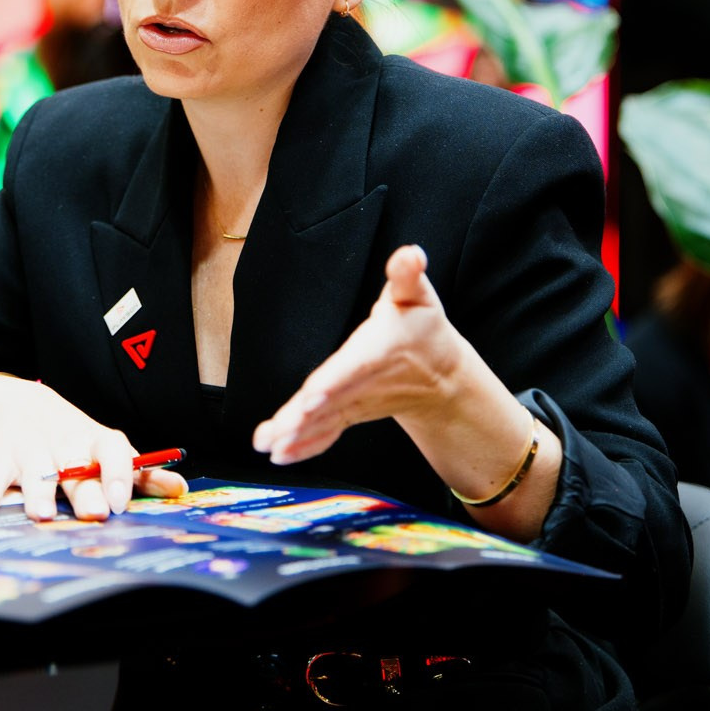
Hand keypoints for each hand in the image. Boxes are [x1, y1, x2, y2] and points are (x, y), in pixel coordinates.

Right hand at [0, 375, 186, 520]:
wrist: (19, 404)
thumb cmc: (73, 439)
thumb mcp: (107, 450)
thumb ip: (141, 474)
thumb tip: (180, 490)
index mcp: (95, 442)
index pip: (113, 451)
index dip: (119, 475)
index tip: (121, 502)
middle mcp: (65, 444)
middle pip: (76, 468)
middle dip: (84, 491)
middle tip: (94, 514)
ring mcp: (31, 449)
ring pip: (36, 471)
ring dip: (38, 492)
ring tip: (41, 514)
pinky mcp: (1, 457)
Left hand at [253, 245, 466, 463]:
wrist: (441, 376)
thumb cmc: (424, 330)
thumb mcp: (419, 296)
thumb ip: (407, 275)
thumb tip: (410, 254)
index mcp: (377, 351)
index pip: (353, 367)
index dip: (333, 381)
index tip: (312, 395)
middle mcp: (364, 384)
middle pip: (332, 402)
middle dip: (304, 418)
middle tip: (278, 433)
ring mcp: (355, 404)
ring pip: (323, 421)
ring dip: (296, 436)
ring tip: (268, 446)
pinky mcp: (349, 414)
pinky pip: (326, 433)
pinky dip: (306, 447)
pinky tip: (280, 455)